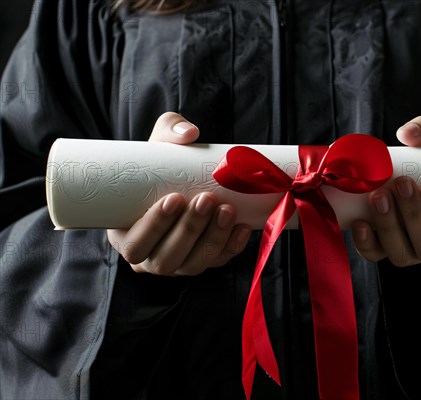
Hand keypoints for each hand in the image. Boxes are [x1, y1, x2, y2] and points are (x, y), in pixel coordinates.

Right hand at [107, 112, 251, 275]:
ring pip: (193, 264)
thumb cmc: (160, 166)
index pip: (135, 245)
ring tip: (227, 209)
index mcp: (126, 235)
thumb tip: (189, 133)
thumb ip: (168, 130)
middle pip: (166, 258)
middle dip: (189, 230)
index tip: (174, 198)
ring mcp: (178, 264)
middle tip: (207, 198)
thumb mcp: (157, 145)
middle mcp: (149, 257)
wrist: (183, 179)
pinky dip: (232, 247)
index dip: (154, 227)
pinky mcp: (203, 261)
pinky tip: (242, 227)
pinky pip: (218, 261)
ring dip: (213, 239)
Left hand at [351, 116, 420, 266]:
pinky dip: (366, 242)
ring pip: (402, 254)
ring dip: (389, 225)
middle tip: (401, 182)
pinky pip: (375, 255)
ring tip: (380, 195)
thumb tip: (409, 133)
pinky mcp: (384, 251)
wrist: (404, 176)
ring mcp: (412, 254)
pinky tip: (360, 222)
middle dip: (413, 216)